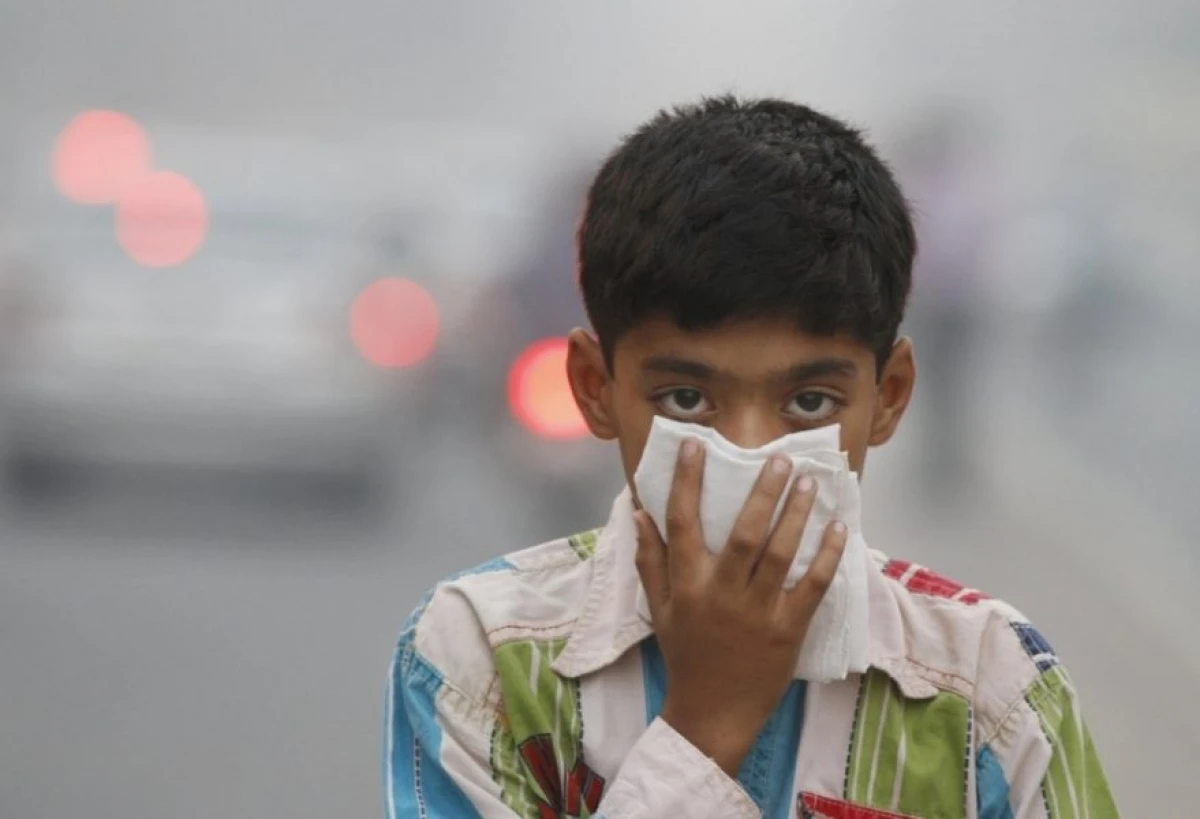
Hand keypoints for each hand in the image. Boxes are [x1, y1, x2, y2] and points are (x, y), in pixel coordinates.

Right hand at [633, 438, 846, 776]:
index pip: (684, 522)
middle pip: (745, 533)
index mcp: (688, 585)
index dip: (687, 481)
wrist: (713, 714)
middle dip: (763, 492)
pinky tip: (838, 529)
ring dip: (797, 515)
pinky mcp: (789, 631)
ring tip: (810, 482)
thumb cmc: (686, 656)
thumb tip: (639, 511)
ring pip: (781, 554)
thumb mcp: (661, 609)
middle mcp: (722, 594)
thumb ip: (650, 560)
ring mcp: (758, 613)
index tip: (696, 445)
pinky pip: (813, 587)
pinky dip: (827, 557)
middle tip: (779, 458)